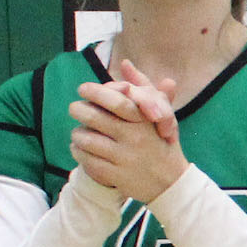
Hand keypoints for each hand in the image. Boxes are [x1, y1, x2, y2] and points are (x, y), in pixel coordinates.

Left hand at [67, 62, 187, 202]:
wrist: (171, 184)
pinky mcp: (115, 176)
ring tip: (78, 131)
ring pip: (86, 139)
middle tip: (74, 108)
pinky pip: (86, 159)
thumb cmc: (161, 144)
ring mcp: (124, 158)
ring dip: (77, 133)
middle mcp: (134, 138)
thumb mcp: (160, 114)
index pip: (116, 100)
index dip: (95, 92)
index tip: (83, 89)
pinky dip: (78, 151)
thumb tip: (126, 63)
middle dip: (79, 109)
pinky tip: (80, 148)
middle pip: (95, 118)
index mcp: (144, 121)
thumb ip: (143, 87)